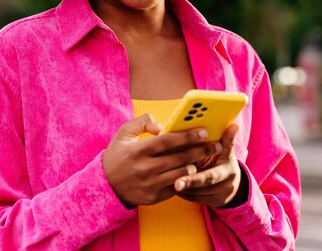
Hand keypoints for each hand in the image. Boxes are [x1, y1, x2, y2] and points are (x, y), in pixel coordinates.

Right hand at [103, 114, 221, 207]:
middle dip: (201, 150)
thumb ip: (142, 123)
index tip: (203, 132)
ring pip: (182, 174)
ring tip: (205, 157)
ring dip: (196, 165)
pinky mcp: (154, 197)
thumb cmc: (117, 156)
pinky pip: (176, 186)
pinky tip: (192, 170)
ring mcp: (150, 185)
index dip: (188, 136)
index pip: (169, 141)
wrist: (106, 187)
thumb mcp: (123, 134)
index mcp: (139, 150)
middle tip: (215, 144)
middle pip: (180, 158)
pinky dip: (185, 178)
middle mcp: (145, 168)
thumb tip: (162, 126)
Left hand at [174, 123, 247, 207]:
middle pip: (208, 179)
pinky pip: (195, 198)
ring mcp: (222, 192)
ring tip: (168, 179)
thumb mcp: (224, 149)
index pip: (223, 153)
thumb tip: (234, 124)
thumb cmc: (221, 161)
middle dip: (191, 181)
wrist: (231, 186)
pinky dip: (184, 193)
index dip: (218, 150)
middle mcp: (228, 178)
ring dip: (183, 185)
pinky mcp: (215, 202)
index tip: (214, 144)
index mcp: (228, 160)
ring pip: (199, 191)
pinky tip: (172, 186)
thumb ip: (225, 138)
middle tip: (177, 183)